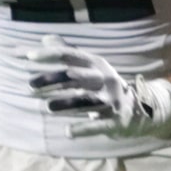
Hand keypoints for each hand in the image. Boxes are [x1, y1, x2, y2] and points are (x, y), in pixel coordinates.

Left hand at [28, 36, 170, 139]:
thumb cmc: (105, 87)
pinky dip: (84, 129)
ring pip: (87, 100)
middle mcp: (105, 79)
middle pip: (76, 76)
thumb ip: (68, 54)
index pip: (72, 55)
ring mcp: (112, 100)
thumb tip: (45, 38)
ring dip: (67, 103)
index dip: (50, 55)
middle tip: (30, 84)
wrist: (141, 110)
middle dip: (53, 79)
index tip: (28, 56)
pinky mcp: (116, 120)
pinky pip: (98, 124)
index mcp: (97, 64)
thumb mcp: (90, 68)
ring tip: (48, 107)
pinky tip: (68, 132)